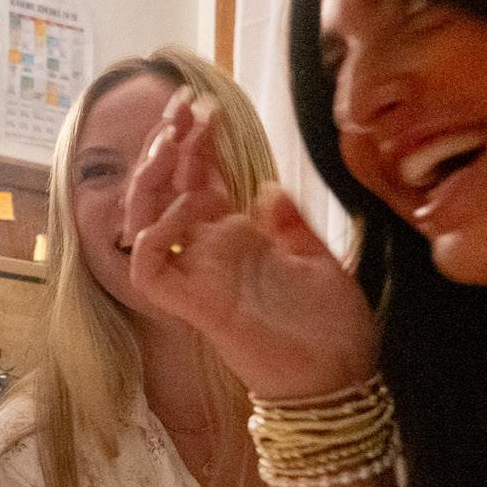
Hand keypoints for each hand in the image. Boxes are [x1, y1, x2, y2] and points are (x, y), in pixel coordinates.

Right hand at [122, 95, 377, 399]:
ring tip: (175, 139)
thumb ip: (290, 224)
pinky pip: (151, 267)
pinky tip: (186, 204)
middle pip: (168, 189)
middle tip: (182, 105)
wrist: (339, 381)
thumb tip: (268, 184)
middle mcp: (209, 254)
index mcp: (236, 239)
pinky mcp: (194, 305)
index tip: (201, 105)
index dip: (195, 142)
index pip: (200, 180)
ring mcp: (197, 277)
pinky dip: (156, 235)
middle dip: (170, 144)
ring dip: (154, 177)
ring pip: (146, 221)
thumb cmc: (331, 328)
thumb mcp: (318, 260)